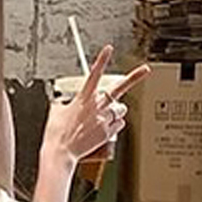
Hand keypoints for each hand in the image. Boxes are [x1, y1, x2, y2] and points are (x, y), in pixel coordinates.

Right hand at [42, 45, 150, 164]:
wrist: (61, 152)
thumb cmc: (56, 134)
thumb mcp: (56, 111)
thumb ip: (64, 101)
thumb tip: (64, 100)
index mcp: (84, 98)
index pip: (94, 74)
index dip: (102, 60)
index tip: (108, 49)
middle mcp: (97, 107)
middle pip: (119, 89)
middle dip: (134, 77)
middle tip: (145, 69)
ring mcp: (104, 119)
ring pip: (121, 109)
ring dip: (117, 109)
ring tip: (107, 114)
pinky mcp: (108, 133)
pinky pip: (119, 124)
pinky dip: (115, 124)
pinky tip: (105, 127)